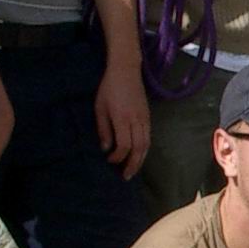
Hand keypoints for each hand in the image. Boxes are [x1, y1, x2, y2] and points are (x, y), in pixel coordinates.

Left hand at [94, 61, 150, 178]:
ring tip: (134, 170)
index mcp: (122, 119)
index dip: (117, 157)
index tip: (109, 160)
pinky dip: (145, 149)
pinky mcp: (148, 117)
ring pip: (146, 144)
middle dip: (132, 165)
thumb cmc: (109, 88)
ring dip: (140, 160)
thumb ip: (103, 129)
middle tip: (126, 176)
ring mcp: (144, 119)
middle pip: (138, 149)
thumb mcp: (100, 108)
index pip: (123, 145)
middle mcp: (136, 121)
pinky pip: (149, 137)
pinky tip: (139, 155)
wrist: (126, 71)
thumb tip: (106, 148)